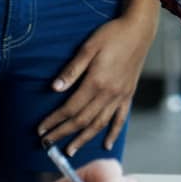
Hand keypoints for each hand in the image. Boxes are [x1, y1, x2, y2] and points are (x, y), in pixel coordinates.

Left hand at [36, 8, 153, 157]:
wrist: (139, 31)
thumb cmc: (112, 35)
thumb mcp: (88, 47)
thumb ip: (72, 70)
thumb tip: (54, 88)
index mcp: (96, 82)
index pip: (70, 108)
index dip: (55, 121)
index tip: (41, 129)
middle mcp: (109, 93)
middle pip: (82, 120)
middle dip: (63, 133)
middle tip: (48, 144)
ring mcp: (120, 96)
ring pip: (99, 124)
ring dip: (84, 139)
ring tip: (70, 150)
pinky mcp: (128, 95)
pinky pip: (120, 119)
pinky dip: (113, 133)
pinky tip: (106, 144)